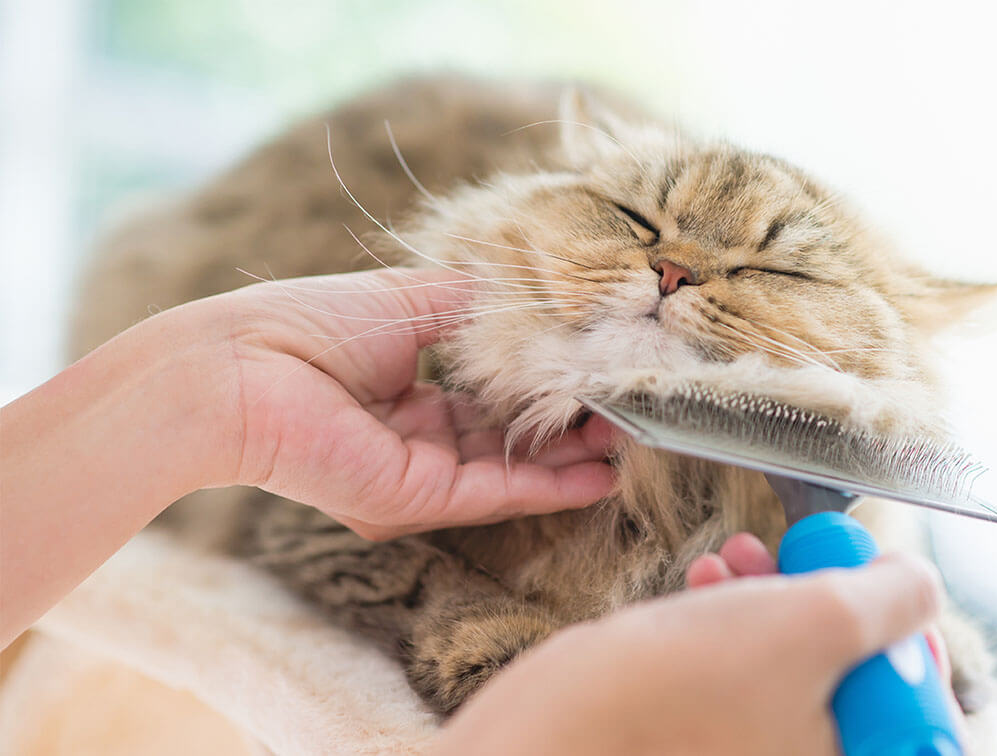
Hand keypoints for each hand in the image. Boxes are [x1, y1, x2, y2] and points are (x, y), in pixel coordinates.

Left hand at [188, 268, 615, 538]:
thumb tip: (541, 298)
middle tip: (628, 409)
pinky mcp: (417, 498)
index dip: (545, 383)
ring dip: (571, 458)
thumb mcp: (411, 299)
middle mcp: (417, 436)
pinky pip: (497, 492)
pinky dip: (549, 486)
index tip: (596, 369)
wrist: (242, 369)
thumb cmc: (310, 323)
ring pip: (512, 469)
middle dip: (569, 425)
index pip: (491, 395)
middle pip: (509, 436)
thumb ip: (478, 306)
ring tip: (630, 439)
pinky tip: (598, 475)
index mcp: (406, 389)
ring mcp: (419, 471)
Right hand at [689, 533, 969, 748]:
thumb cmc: (683, 689)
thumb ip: (892, 598)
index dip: (913, 650)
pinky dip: (733, 620)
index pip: (924, 723)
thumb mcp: (816, 620)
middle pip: (859, 685)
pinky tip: (708, 578)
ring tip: (742, 553)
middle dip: (830, 603)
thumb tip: (918, 583)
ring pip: (794, 668)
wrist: (565, 721)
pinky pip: (744, 674)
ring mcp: (752, 752)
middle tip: (811, 558)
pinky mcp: (707, 736)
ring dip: (774, 596)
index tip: (887, 598)